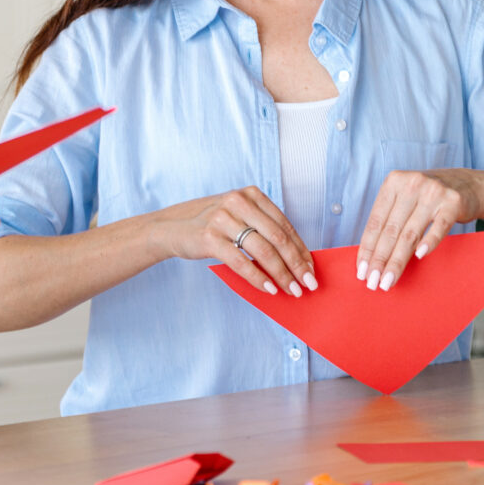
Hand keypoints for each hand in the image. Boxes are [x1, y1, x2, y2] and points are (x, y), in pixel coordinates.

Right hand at [152, 187, 316, 296]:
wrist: (172, 227)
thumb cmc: (211, 225)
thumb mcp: (239, 216)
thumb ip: (263, 229)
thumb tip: (296, 259)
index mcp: (251, 194)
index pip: (284, 225)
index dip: (301, 250)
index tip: (311, 270)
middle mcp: (238, 201)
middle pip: (277, 237)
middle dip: (296, 264)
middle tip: (308, 284)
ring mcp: (223, 218)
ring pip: (262, 250)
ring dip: (281, 274)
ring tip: (291, 290)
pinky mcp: (209, 237)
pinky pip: (240, 261)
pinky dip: (257, 277)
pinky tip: (269, 288)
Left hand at [356, 169, 483, 291]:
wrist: (469, 185)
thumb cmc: (428, 197)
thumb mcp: (405, 198)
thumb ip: (389, 218)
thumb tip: (369, 255)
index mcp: (393, 182)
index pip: (375, 221)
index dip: (367, 248)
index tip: (361, 270)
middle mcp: (411, 184)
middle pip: (391, 230)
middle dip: (380, 259)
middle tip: (373, 281)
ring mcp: (433, 192)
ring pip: (410, 233)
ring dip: (398, 260)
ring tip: (389, 280)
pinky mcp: (453, 202)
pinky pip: (439, 227)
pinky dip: (429, 242)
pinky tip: (419, 256)